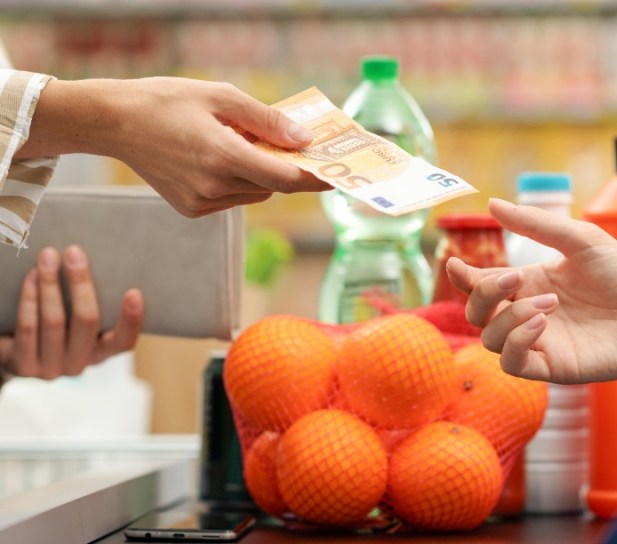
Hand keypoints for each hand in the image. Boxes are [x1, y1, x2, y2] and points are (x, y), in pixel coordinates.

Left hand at [0, 245, 142, 380]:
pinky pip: (29, 326)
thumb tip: (90, 259)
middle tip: (74, 252)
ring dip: (50, 283)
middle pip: (86, 321)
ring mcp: (51, 368)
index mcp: (102, 353)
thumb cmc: (55, 326)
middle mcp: (80, 364)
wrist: (16, 353)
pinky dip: (30, 297)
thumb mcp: (76, 322)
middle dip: (80, 283)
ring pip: (54, 321)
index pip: (124, 342)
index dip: (131, 320)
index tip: (134, 292)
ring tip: (48, 256)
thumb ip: (90, 303)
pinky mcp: (24, 365)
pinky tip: (32, 276)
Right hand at [18, 77, 331, 216]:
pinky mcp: (193, 211)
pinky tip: (223, 158)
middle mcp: (213, 187)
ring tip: (248, 145)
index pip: (284, 177)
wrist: (116, 123)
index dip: (315, 177)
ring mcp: (202, 203)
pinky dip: (239, 181)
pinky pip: (234, 198)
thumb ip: (266, 120)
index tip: (338, 174)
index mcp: (221, 156)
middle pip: (272, 185)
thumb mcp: (221, 96)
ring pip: (255, 193)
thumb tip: (304, 139)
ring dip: (262, 174)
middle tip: (299, 147)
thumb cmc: (168, 101)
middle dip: (287, 167)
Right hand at [445, 198, 616, 387]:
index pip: (481, 284)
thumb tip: (491, 203)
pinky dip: (516, 342)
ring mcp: (537, 343)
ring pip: (489, 339)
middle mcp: (527, 314)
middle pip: (476, 313)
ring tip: (548, 304)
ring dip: (508, 317)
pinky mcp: (551, 368)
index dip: (462, 277)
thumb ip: (534, 224)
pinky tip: (541, 324)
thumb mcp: (579, 239)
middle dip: (483, 294)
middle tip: (515, 277)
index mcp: (529, 285)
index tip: (454, 263)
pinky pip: (512, 363)